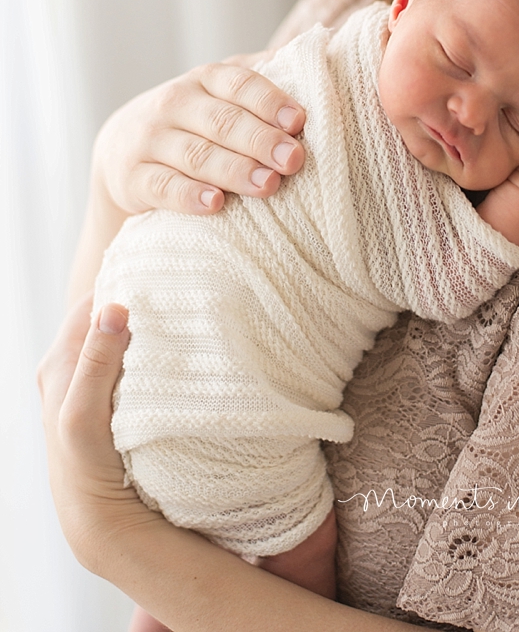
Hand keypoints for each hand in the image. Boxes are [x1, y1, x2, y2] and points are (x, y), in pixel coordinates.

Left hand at [37, 296, 160, 575]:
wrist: (102, 518)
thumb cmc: (86, 467)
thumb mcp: (83, 415)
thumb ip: (96, 363)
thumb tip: (114, 308)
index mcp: (59, 359)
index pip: (95, 301)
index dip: (125, 285)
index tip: (162, 279)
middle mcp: (72, 364)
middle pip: (110, 314)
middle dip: (139, 303)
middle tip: (177, 298)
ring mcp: (95, 379)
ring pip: (124, 335)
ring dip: (148, 327)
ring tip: (180, 320)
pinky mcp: (115, 395)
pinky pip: (133, 357)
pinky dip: (151, 350)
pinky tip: (174, 353)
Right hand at [94, 59, 305, 217]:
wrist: (121, 147)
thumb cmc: (195, 118)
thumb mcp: (221, 91)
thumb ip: (263, 78)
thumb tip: (325, 52)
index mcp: (205, 80)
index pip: (239, 84)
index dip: (270, 101)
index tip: (300, 121)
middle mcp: (175, 104)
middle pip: (222, 121)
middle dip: (260, 140)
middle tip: (293, 160)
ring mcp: (150, 140)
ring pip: (196, 154)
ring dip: (234, 170)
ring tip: (268, 185)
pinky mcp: (132, 177)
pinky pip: (162, 186)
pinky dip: (188, 195)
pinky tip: (214, 204)